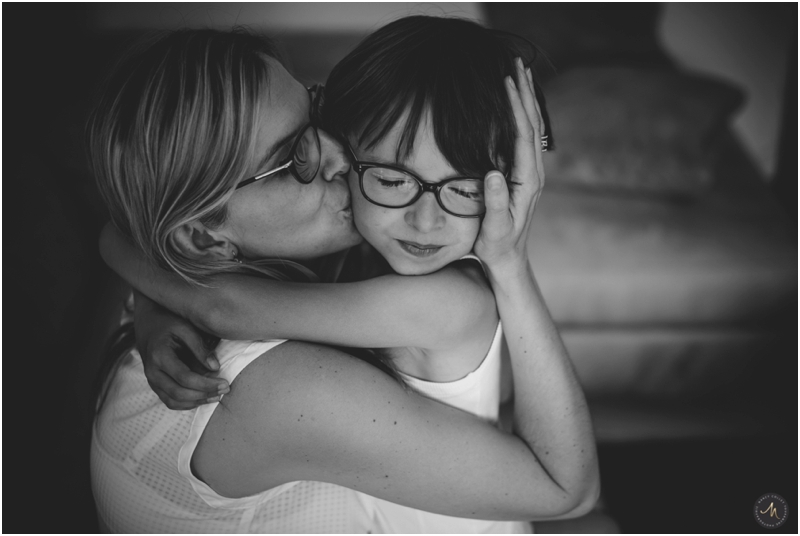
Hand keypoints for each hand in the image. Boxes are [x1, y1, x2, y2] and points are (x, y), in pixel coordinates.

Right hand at [134, 291, 228, 409]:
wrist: (148, 324)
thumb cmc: (169, 323)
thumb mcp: (185, 327)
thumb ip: (200, 347)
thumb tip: (215, 368)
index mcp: (159, 356)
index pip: (185, 378)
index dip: (206, 384)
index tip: (225, 382)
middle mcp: (152, 371)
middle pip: (179, 393)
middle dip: (204, 394)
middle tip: (225, 389)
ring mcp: (151, 380)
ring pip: (174, 401)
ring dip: (197, 402)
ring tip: (217, 396)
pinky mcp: (155, 385)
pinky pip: (170, 401)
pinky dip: (187, 404)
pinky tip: (204, 397)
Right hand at [474, 57, 545, 271]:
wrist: (508, 260)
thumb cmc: (496, 246)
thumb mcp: (494, 229)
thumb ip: (495, 203)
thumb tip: (492, 173)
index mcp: (527, 181)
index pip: (524, 135)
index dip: (516, 108)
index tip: (507, 82)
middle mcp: (533, 174)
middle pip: (532, 125)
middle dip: (525, 93)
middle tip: (517, 63)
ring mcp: (530, 174)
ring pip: (532, 129)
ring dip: (526, 101)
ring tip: (520, 75)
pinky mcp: (523, 176)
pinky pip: (526, 139)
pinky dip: (522, 116)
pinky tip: (516, 107)